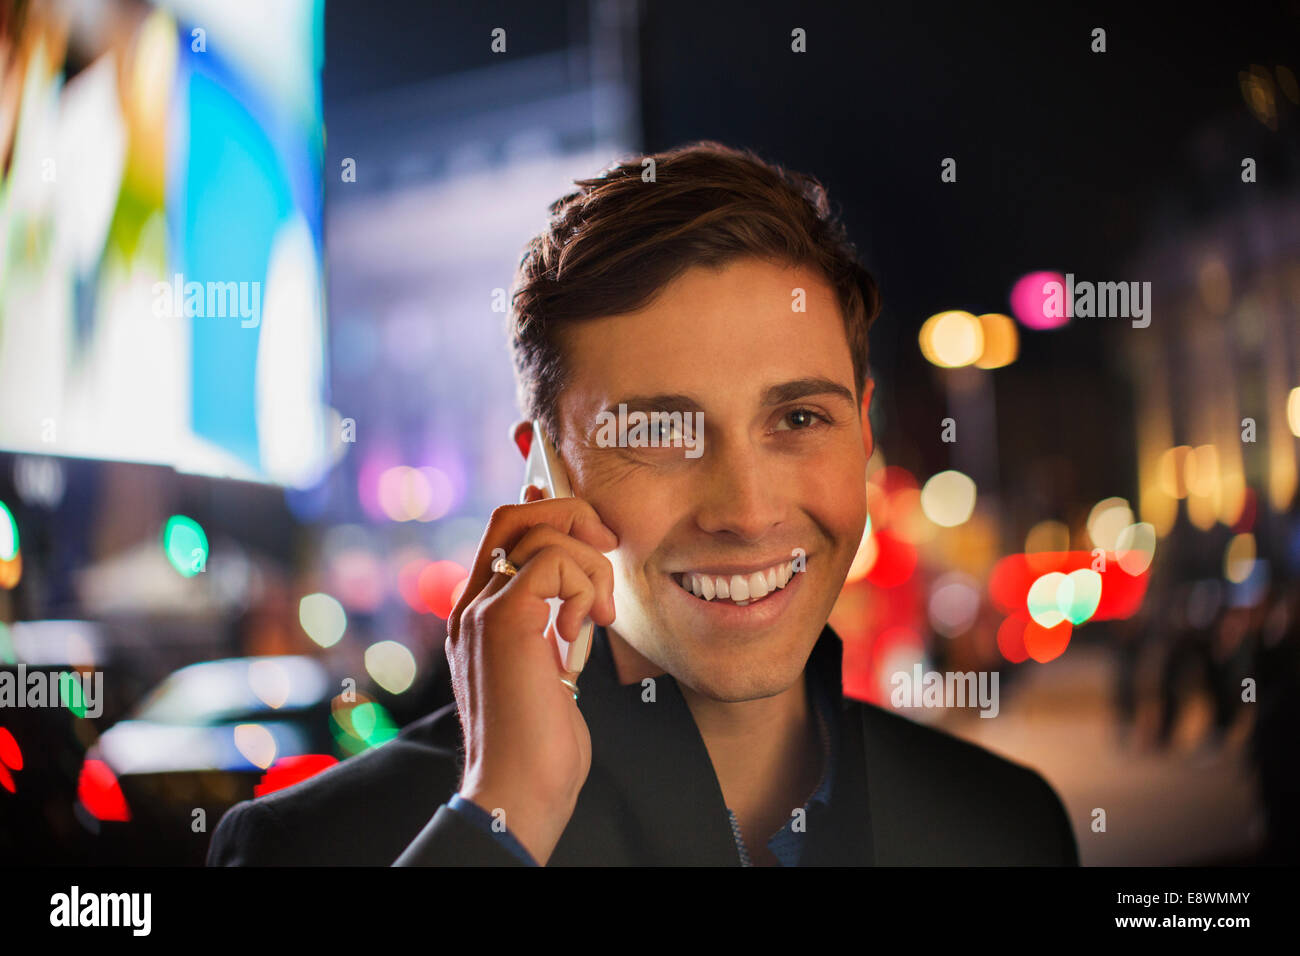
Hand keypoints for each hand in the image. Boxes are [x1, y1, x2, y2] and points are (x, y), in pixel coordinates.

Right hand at [445, 486, 617, 863]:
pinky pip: (553, 561)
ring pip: (541, 533)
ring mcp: (482, 609)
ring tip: (600, 617)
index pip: (504, 532)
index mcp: (478, 614)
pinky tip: (586, 630)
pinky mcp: (505, 619)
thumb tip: (580, 593)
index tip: (592, 535)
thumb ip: (552, 627)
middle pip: (513, 514)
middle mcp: (471, 605)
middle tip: (607, 551)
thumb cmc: (541, 742)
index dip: (547, 511)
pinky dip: (584, 587)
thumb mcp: (549, 670)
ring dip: (590, 566)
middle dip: (571, 516)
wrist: (520, 787)